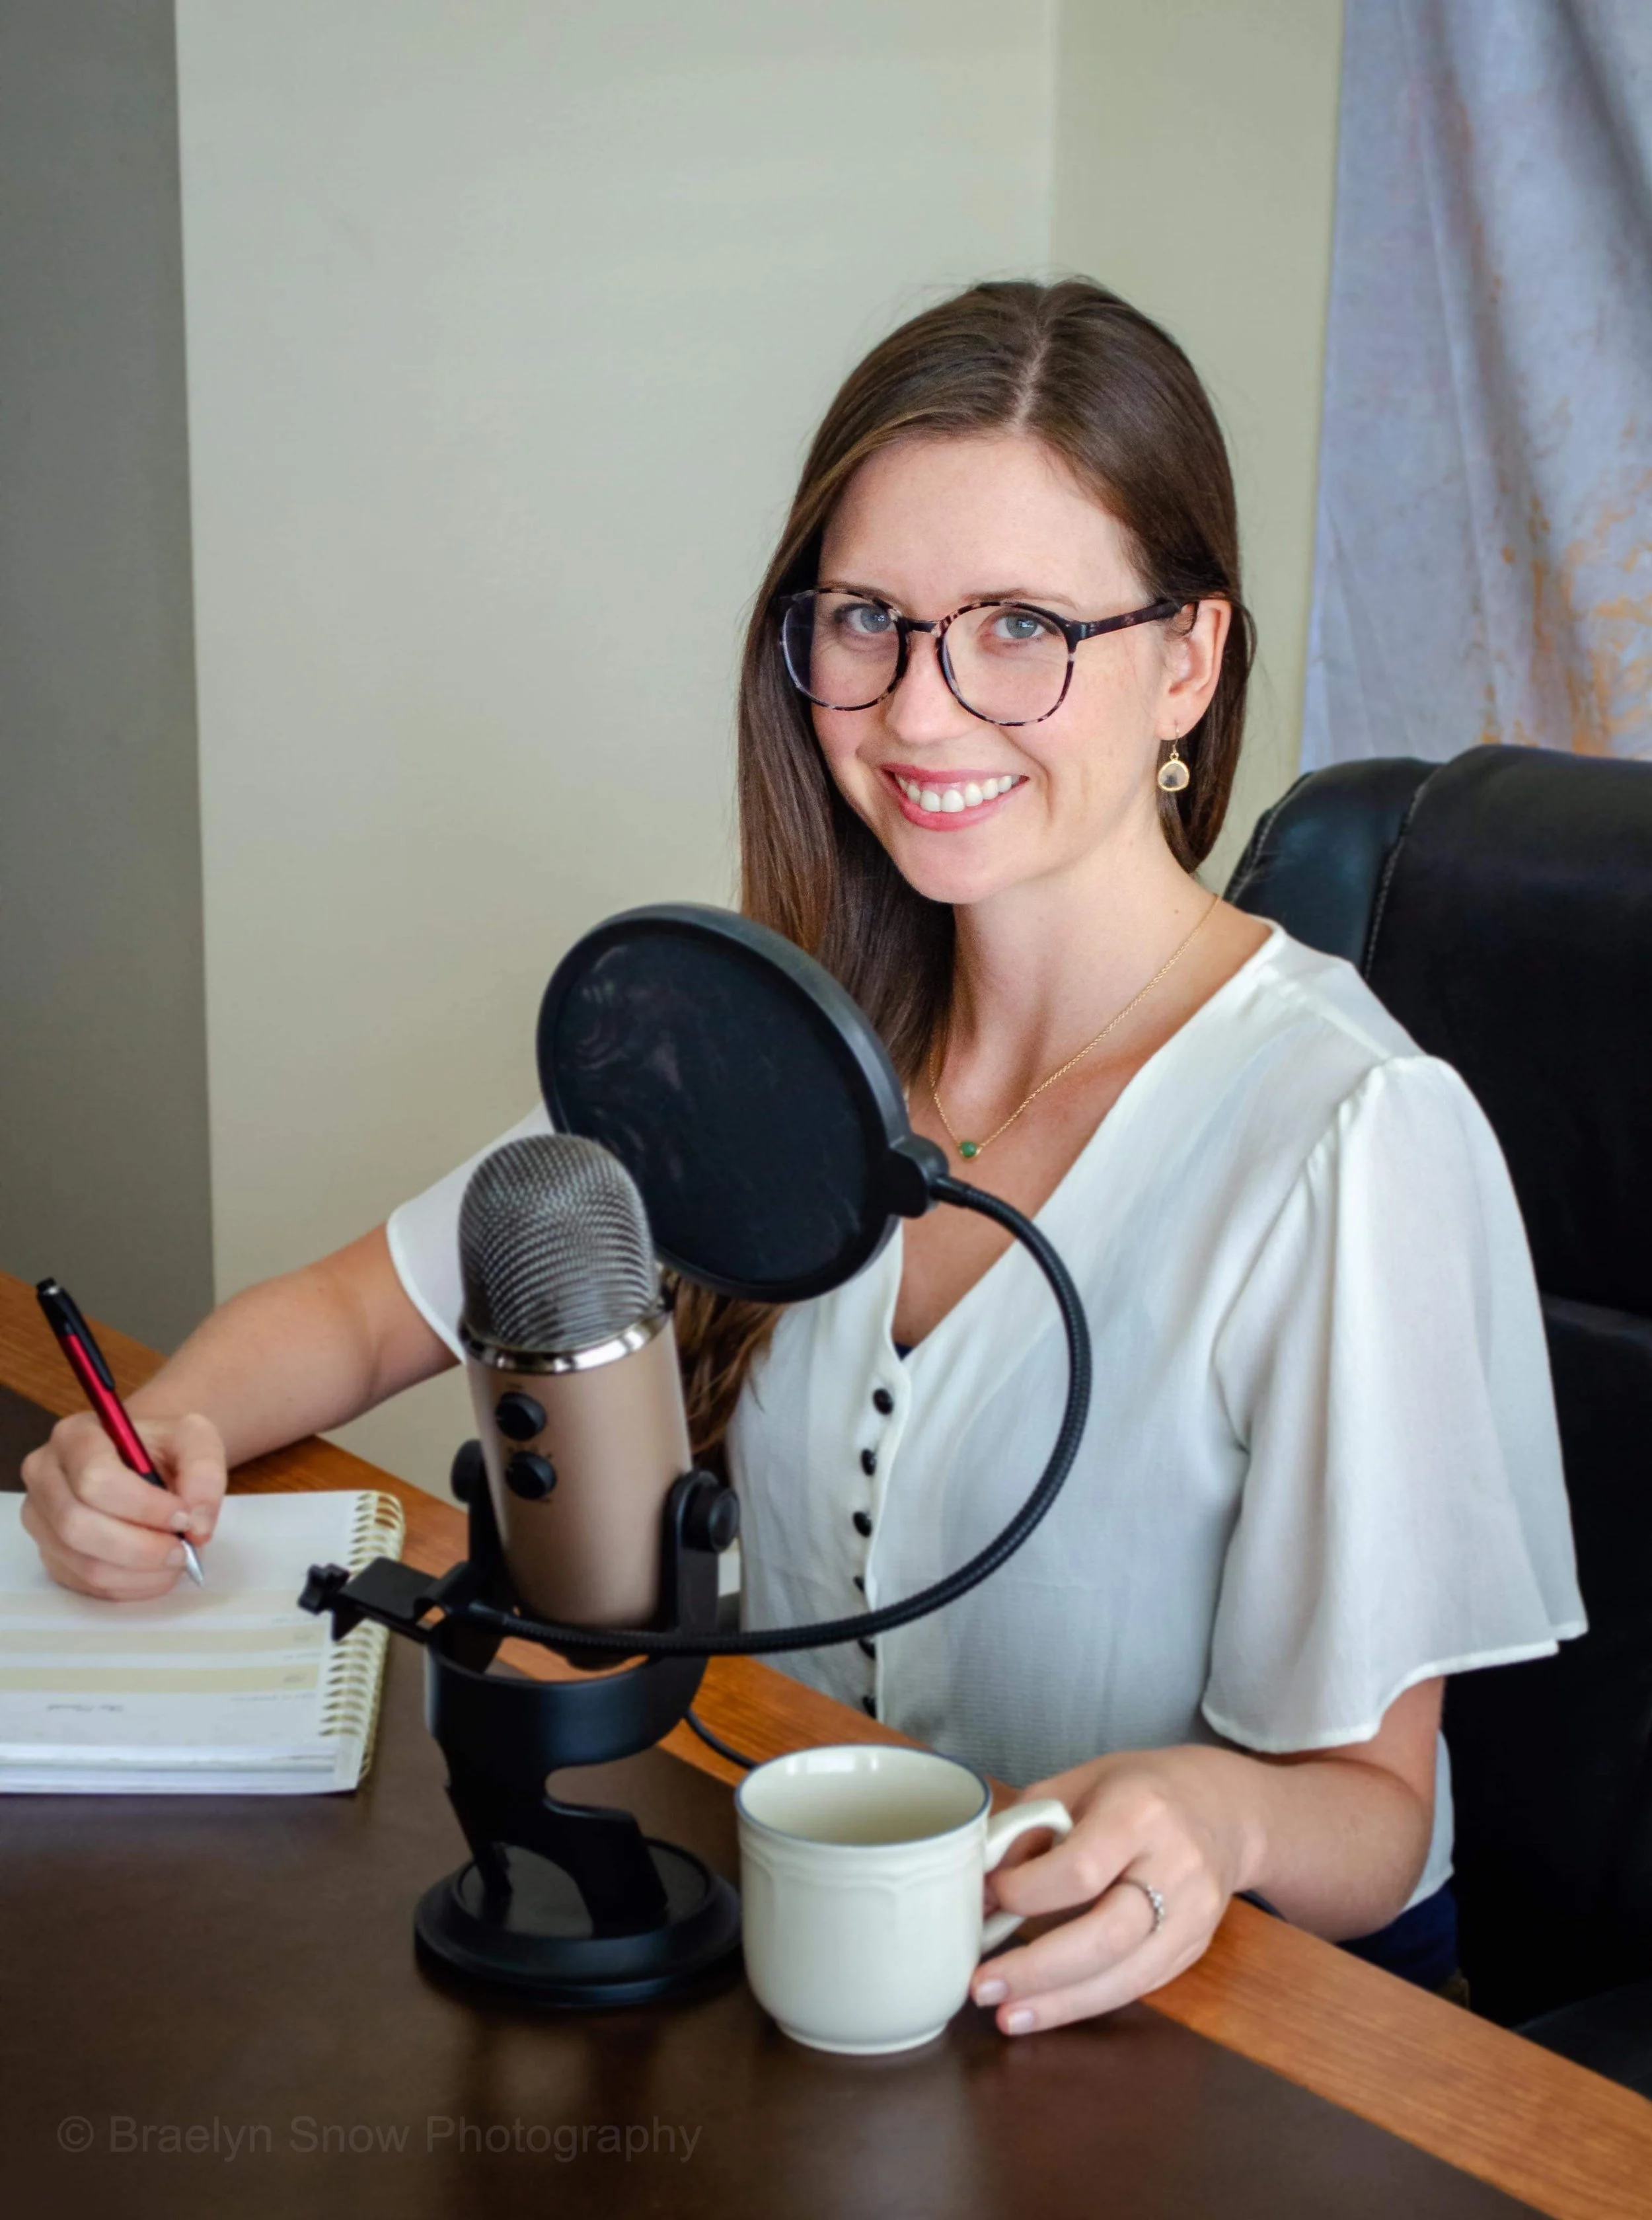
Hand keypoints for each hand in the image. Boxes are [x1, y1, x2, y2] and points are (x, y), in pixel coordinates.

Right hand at [20, 1410, 226, 1599]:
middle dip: (141, 1547)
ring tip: (176, 1560)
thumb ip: (204, 1473)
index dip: (143, 1506)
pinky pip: (87, 1583)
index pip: (95, 1478)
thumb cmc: (163, 1448)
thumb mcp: (195, 1439)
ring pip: (83, 1562)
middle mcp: (45, 1477)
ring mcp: (41, 1520)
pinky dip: (130, 1585)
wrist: (145, 1461)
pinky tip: (156, 1572)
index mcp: (74, 1436)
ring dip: (139, 1572)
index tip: (184, 1516)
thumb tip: (198, 1526)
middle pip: (78, 1526)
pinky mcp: (51, 1554)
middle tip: (183, 1550)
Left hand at [970, 1745, 1254, 2034]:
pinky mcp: (1195, 1950)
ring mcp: (1193, 1916)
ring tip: (1007, 2017)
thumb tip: (981, 1893)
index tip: (988, 1897)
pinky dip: (1087, 2001)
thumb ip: (1028, 1831)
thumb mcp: (1079, 1784)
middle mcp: (1175, 1868)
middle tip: (982, 1985)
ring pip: (1126, 1977)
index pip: (1080, 1870)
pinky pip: (1138, 1987)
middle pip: (1107, 1936)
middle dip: (1038, 1969)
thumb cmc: (1138, 1790)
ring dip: (1059, 2004)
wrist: (1224, 1809)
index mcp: (1141, 1813)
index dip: (1027, 1892)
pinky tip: (1047, 2009)